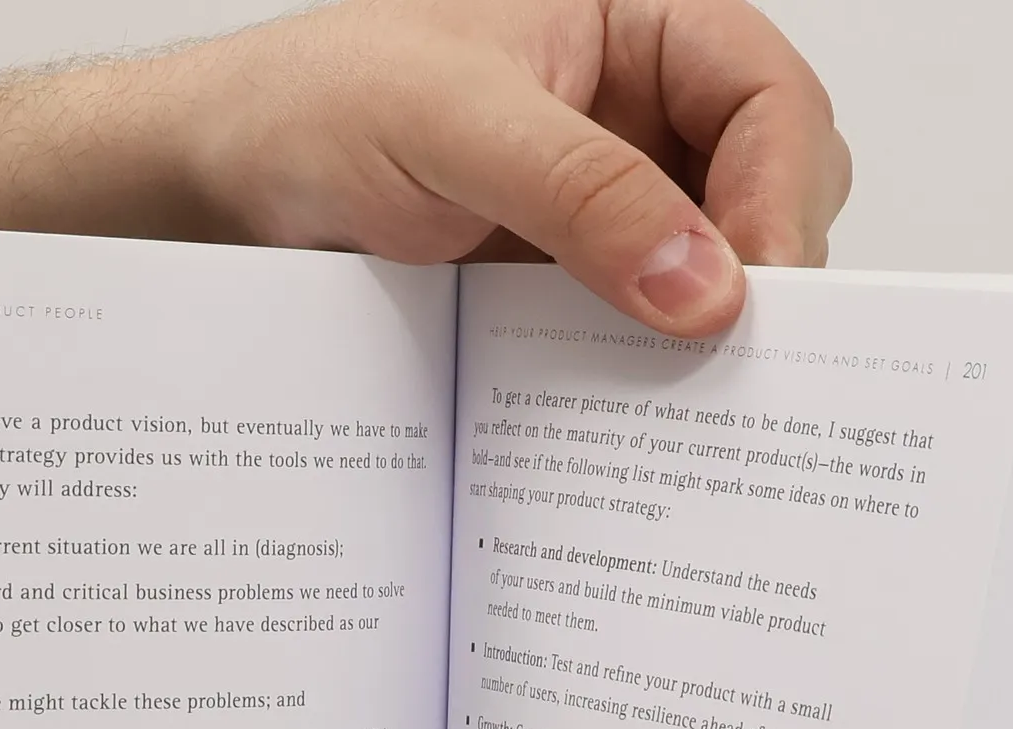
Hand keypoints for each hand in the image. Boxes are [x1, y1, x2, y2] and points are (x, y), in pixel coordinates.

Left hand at [179, 0, 849, 335]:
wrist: (229, 188)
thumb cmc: (316, 106)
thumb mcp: (452, 125)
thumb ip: (581, 192)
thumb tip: (704, 285)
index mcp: (636, 23)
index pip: (767, 94)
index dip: (782, 189)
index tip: (756, 288)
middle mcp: (639, 110)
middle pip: (771, 182)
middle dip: (767, 266)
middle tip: (737, 357)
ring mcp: (610, 201)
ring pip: (719, 265)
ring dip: (713, 328)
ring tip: (693, 397)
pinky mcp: (571, 280)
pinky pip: (644, 324)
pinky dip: (651, 366)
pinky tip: (635, 407)